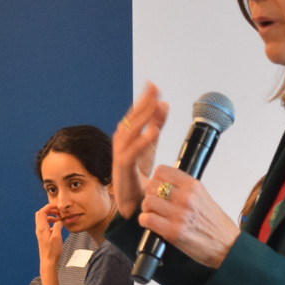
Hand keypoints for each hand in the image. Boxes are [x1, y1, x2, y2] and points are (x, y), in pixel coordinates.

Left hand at [35, 204, 62, 268]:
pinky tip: (57, 226)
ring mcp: (40, 232)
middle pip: (41, 214)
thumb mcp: (57, 237)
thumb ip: (58, 226)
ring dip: (50, 216)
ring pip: (43, 219)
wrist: (48, 261)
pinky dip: (51, 222)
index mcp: (42, 228)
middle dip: (49, 210)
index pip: (42, 212)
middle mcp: (39, 229)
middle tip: (57, 211)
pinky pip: (45, 225)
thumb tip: (59, 221)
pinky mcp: (43, 236)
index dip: (49, 207)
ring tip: (59, 218)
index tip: (57, 206)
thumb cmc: (52, 251)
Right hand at [113, 82, 169, 217]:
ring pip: (131, 132)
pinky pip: (133, 152)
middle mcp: (121, 141)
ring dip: (144, 117)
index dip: (144, 98)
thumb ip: (156, 125)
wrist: (132, 200)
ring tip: (155, 104)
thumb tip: (164, 103)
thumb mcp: (150, 145)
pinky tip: (154, 132)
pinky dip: (143, 141)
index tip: (153, 84)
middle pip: (132, 118)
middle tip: (154, 88)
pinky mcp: (123, 167)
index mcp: (127, 135)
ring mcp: (120, 153)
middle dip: (143, 102)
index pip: (135, 112)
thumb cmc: (138, 173)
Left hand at [139, 166, 240, 268]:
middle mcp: (186, 198)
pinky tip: (152, 223)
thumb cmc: (215, 224)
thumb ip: (184, 188)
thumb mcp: (203, 196)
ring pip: (148, 202)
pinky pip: (148, 219)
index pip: (161, 171)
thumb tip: (163, 181)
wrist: (227, 246)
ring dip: (147, 209)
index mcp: (193, 186)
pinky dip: (145, 221)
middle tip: (155, 202)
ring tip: (154, 213)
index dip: (155, 179)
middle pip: (152, 185)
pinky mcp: (174, 232)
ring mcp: (180, 215)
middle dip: (150, 194)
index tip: (158, 186)